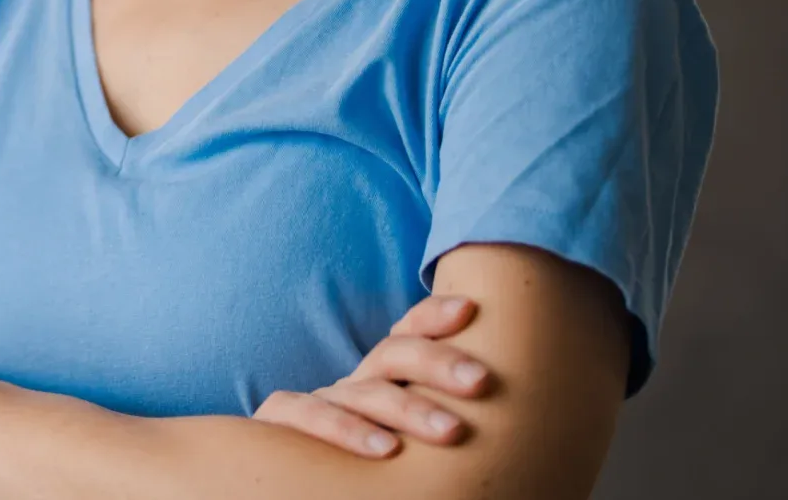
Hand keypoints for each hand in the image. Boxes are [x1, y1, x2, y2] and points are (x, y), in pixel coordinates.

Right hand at [254, 294, 492, 457]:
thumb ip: (437, 418)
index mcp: (381, 380)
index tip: (468, 309)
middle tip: (482, 381)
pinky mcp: (280, 424)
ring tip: (452, 432)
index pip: (407, 333)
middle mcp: (352, 386)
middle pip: (394, 355)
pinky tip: (386, 450)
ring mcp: (318, 402)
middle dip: (439, 362)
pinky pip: (308, 416)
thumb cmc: (362, 464)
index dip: (432, 315)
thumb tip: (511, 427)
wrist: (276, 478)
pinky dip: (345, 430)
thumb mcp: (401, 435)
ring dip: (409, 408)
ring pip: (363, 392)